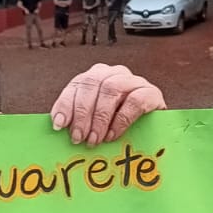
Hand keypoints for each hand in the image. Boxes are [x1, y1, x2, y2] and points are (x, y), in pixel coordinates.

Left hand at [50, 64, 165, 146]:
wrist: (154, 128)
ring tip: (95, 139)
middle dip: (83, 113)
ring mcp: (135, 81)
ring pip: (112, 89)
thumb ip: (78, 119)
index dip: (66, 104)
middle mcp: (115, 73)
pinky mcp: (152, 93)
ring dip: (100, 117)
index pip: (78, 83)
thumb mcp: (95, 121)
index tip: (59, 125)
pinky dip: (121, 120)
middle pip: (93, 83)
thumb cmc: (119, 125)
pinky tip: (113, 135)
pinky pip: (135, 101)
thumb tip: (58, 127)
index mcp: (97, 76)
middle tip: (79, 138)